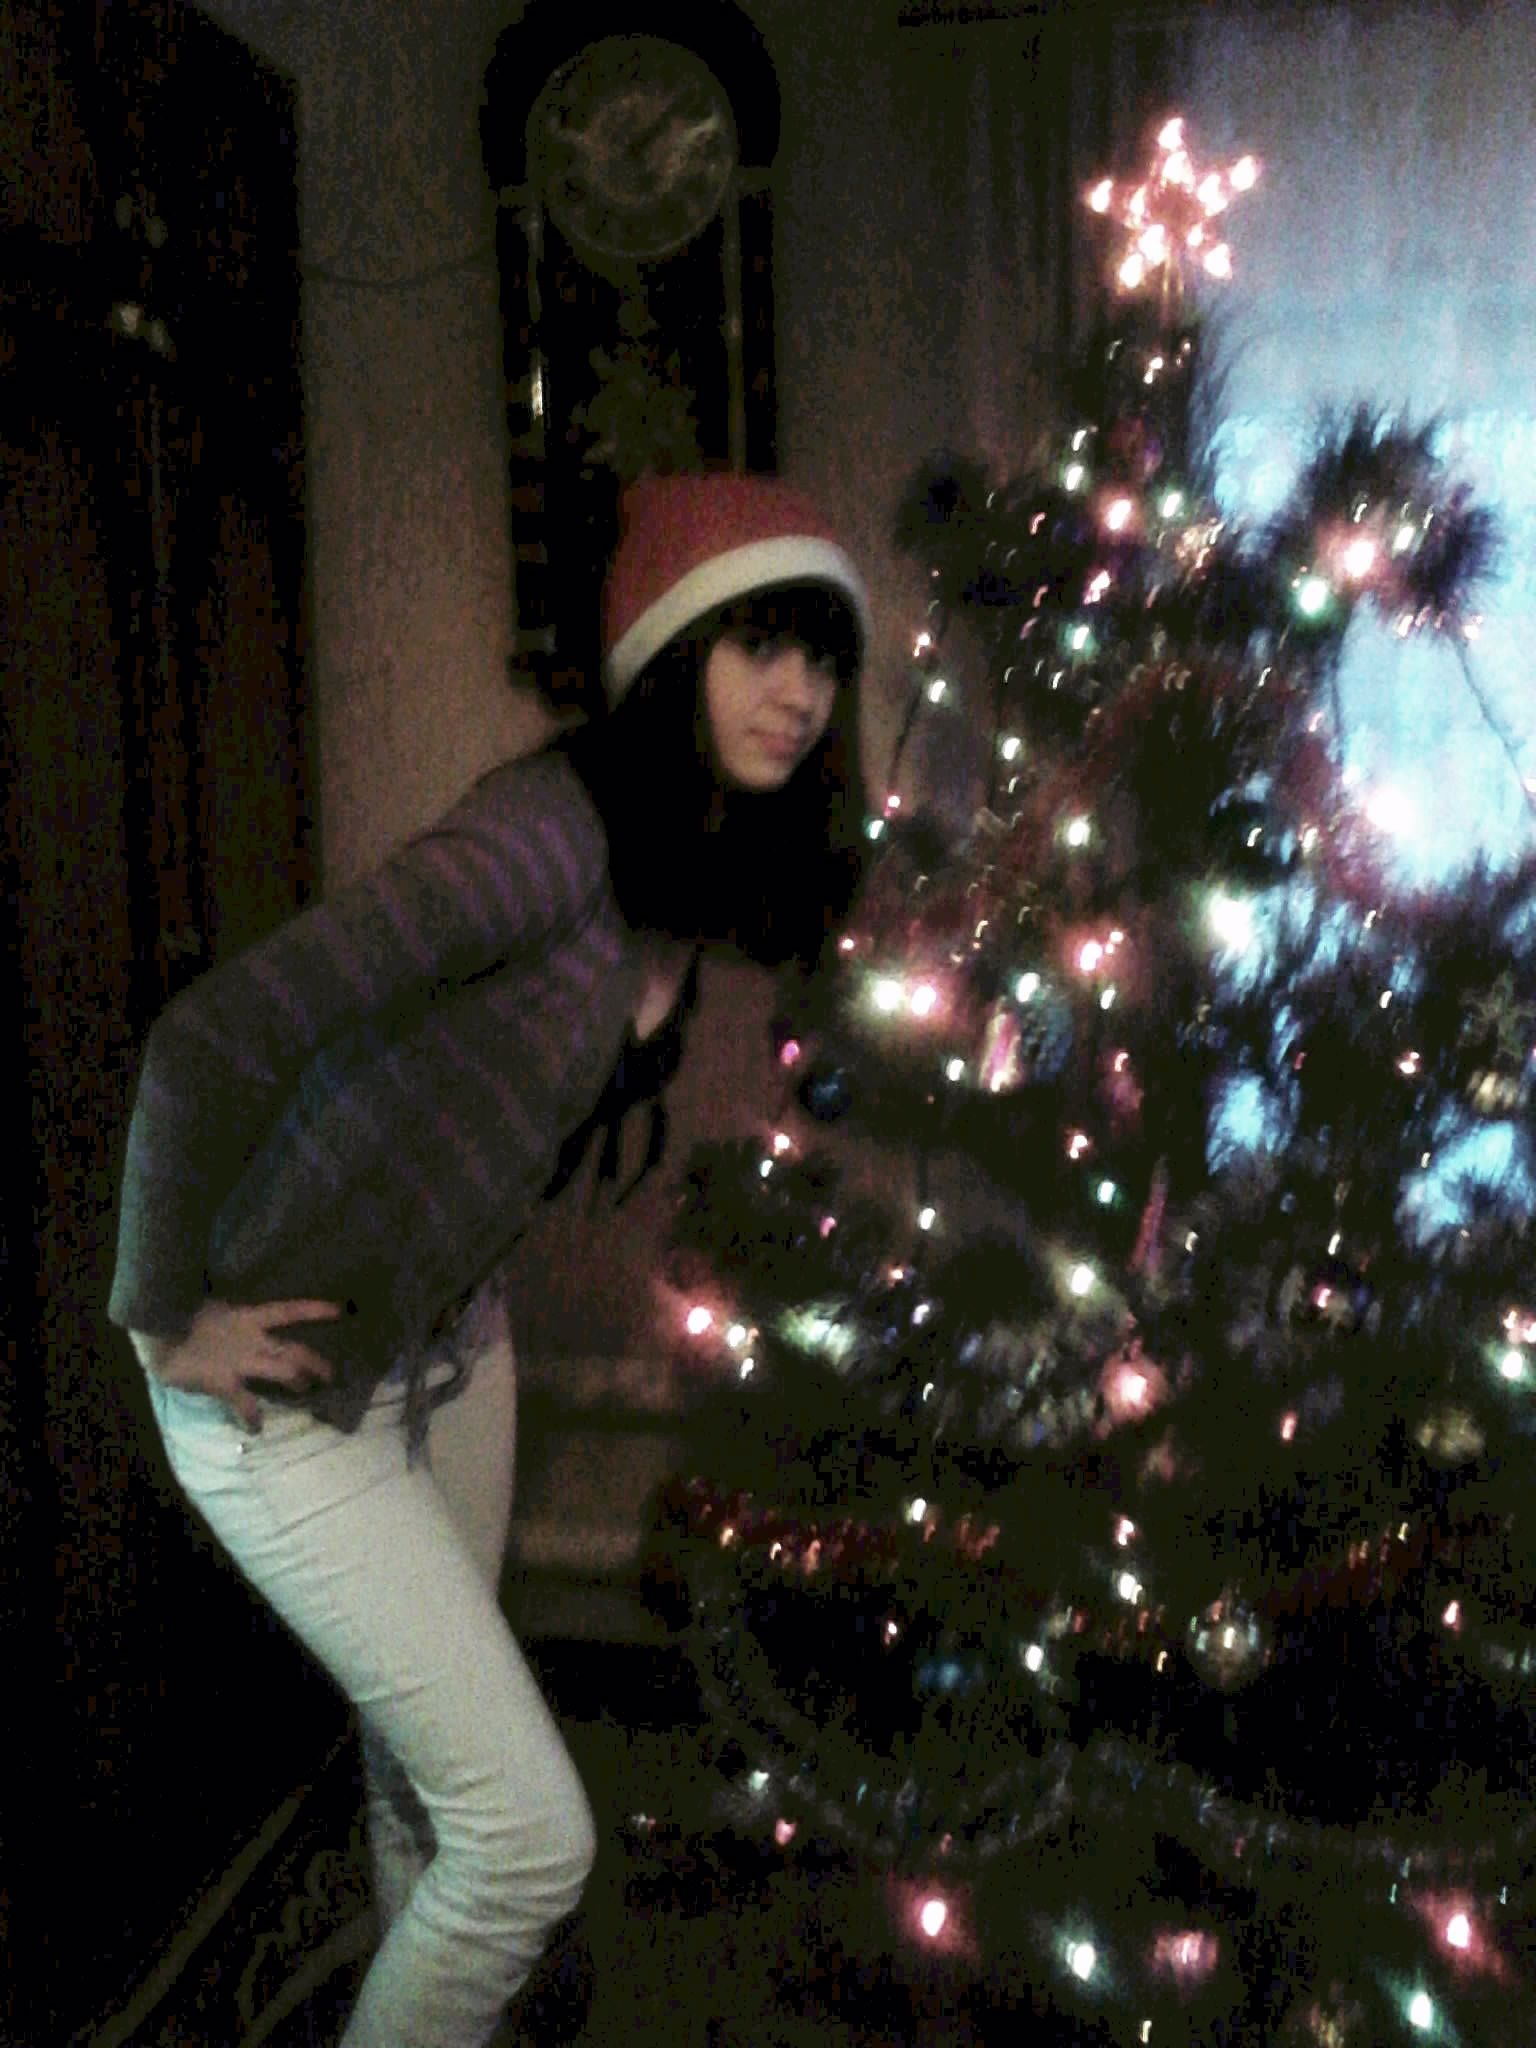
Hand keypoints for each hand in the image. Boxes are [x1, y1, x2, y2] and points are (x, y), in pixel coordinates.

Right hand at [132, 1298, 342, 1431]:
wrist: (155, 1331)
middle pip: (295, 1350)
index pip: (289, 1310)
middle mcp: (252, 1338)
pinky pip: (245, 1404)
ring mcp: (240, 1360)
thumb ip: (227, 1314)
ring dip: (299, 1383)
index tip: (340, 1311)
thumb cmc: (179, 1317)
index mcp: (248, 1317)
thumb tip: (231, 1311)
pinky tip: (256, 1429)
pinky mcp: (224, 1381)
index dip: (314, 1309)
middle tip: (332, 1374)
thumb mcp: (210, 1309)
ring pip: (284, 1371)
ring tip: (306, 1391)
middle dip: (316, 1363)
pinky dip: (252, 1418)